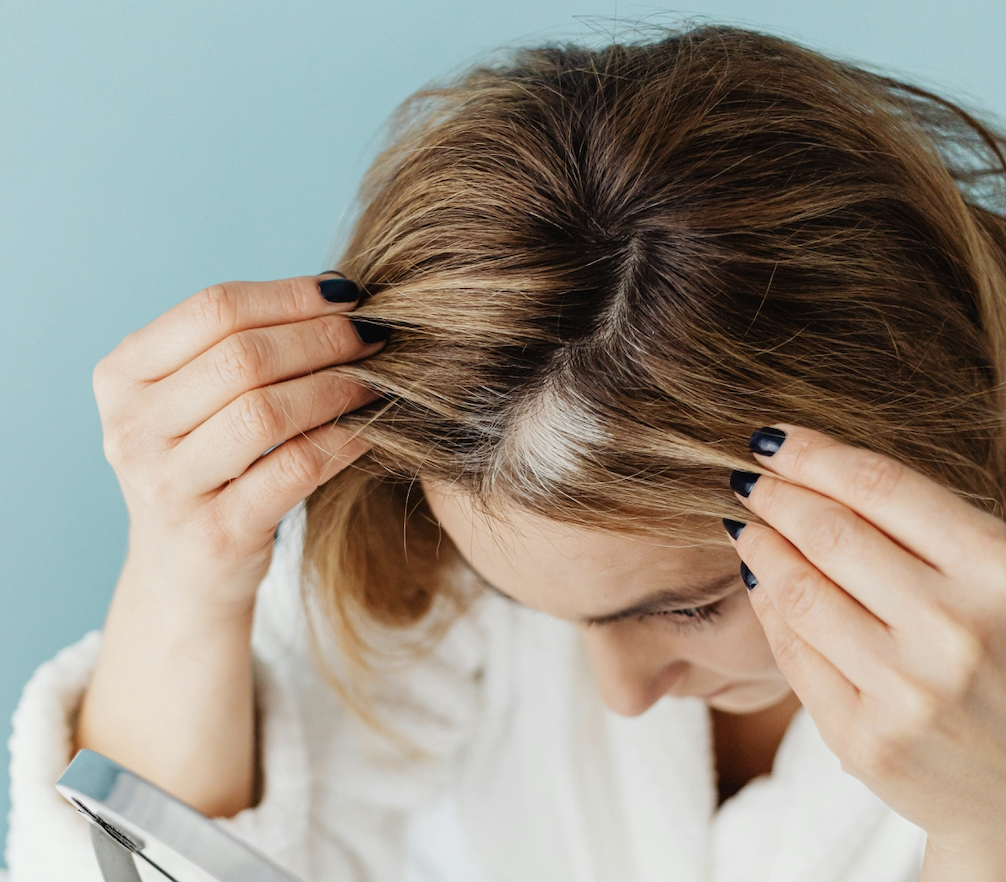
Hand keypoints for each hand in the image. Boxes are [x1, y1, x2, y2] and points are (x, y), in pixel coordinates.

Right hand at [93, 273, 381, 614]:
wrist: (182, 571)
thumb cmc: (204, 465)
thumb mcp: (193, 401)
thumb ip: (240, 346)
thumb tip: (337, 292)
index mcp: (122, 376)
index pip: (213, 309)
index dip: (290, 295)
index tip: (348, 294)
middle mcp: (131, 429)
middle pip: (242, 358)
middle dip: (323, 338)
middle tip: (375, 336)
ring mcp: (168, 487)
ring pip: (267, 413)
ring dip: (336, 387)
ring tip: (377, 379)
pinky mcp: (216, 534)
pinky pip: (295, 468)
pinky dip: (343, 439)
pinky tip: (371, 427)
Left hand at [724, 424, 1005, 878]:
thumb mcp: (1000, 585)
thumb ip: (932, 534)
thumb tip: (821, 475)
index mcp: (1000, 574)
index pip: (882, 488)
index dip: (814, 454)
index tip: (772, 438)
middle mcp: (955, 630)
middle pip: (829, 534)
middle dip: (775, 495)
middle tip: (746, 477)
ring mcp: (908, 692)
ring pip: (799, 592)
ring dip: (760, 547)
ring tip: (744, 526)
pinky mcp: (868, 741)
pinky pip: (795, 654)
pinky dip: (768, 609)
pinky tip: (759, 583)